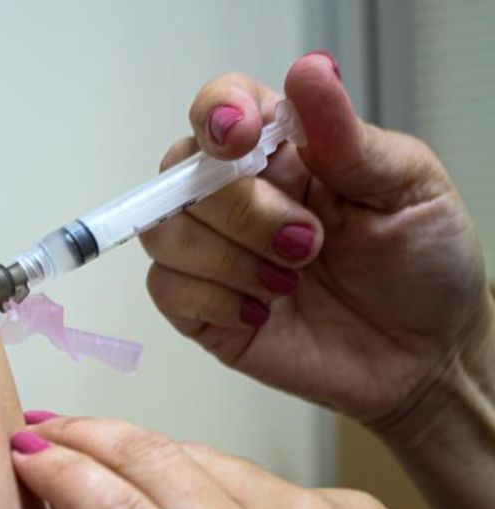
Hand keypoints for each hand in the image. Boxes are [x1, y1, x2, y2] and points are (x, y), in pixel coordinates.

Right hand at [12, 413, 401, 508]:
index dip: (61, 471)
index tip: (25, 452)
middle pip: (153, 459)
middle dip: (87, 434)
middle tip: (46, 427)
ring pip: (199, 454)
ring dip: (139, 448)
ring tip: (98, 443)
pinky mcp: (352, 507)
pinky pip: (251, 472)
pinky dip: (207, 474)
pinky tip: (179, 479)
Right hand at [139, 51, 494, 432]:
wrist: (424, 357)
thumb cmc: (424, 264)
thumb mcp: (408, 188)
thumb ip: (347, 138)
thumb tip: (308, 71)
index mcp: (284, 153)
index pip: (221, 107)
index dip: (217, 114)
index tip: (242, 138)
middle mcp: (239, 197)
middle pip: (181, 173)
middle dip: (245, 212)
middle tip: (308, 243)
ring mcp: (216, 253)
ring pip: (165, 232)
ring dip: (229, 260)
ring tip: (289, 282)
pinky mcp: (203, 309)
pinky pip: (165, 289)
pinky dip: (213, 300)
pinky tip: (261, 312)